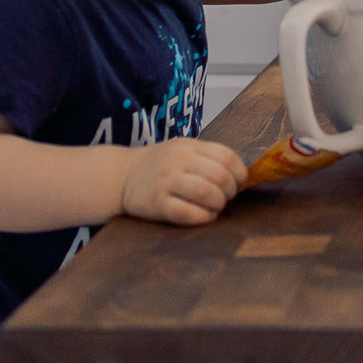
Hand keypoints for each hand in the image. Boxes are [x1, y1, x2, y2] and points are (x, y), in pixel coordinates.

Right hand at [118, 138, 246, 224]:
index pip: (226, 155)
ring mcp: (166, 181)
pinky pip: (186, 212)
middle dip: (230, 191)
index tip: (239, 183)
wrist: (122, 175)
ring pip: (205, 192)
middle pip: (219, 175)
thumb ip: (207, 158)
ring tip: (216, 207)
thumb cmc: (160, 165)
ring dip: (218, 204)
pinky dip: (202, 217)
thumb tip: (240, 175)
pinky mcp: (156, 203)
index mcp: (189, 145)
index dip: (240, 173)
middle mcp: (178, 160)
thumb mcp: (182, 150)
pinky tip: (205, 216)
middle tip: (227, 198)